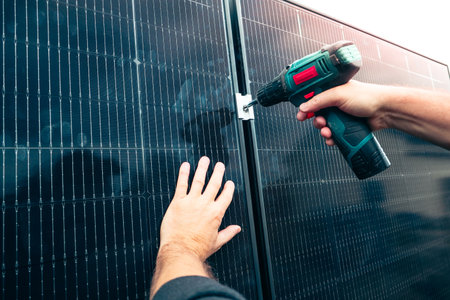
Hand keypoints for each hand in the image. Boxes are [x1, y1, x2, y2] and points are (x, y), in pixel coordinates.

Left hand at [150, 157, 240, 296]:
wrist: (180, 251)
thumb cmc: (197, 250)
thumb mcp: (216, 242)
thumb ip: (228, 233)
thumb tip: (237, 229)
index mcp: (216, 214)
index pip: (225, 196)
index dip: (228, 188)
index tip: (229, 182)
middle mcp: (205, 205)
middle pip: (214, 184)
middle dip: (218, 173)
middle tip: (220, 165)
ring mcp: (191, 202)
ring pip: (199, 181)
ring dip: (202, 169)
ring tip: (205, 159)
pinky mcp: (178, 202)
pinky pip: (181, 185)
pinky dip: (183, 174)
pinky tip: (185, 165)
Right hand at [296, 81, 388, 145]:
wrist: (385, 111)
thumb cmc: (367, 97)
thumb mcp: (339, 95)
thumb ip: (319, 100)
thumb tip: (303, 107)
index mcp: (332, 91)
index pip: (313, 99)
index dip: (306, 107)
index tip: (300, 115)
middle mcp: (336, 103)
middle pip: (318, 115)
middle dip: (317, 122)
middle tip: (321, 123)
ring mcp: (341, 116)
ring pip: (326, 126)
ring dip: (324, 131)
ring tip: (328, 132)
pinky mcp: (347, 127)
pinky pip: (334, 135)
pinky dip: (331, 138)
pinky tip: (332, 139)